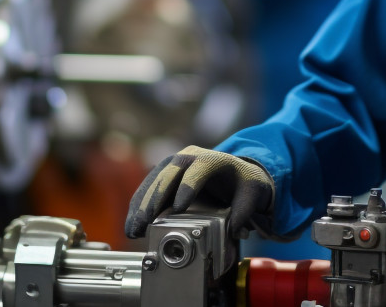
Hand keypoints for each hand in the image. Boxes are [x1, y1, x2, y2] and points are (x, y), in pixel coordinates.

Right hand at [125, 145, 273, 238]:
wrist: (234, 172)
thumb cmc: (243, 181)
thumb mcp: (253, 191)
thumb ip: (245, 209)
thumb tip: (234, 228)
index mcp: (212, 159)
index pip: (197, 170)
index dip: (187, 187)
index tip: (178, 207)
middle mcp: (189, 157)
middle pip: (168, 175)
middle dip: (154, 200)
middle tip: (144, 222)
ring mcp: (173, 164)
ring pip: (153, 181)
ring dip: (141, 205)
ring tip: (133, 229)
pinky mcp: (164, 175)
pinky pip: (148, 188)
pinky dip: (139, 205)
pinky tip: (132, 222)